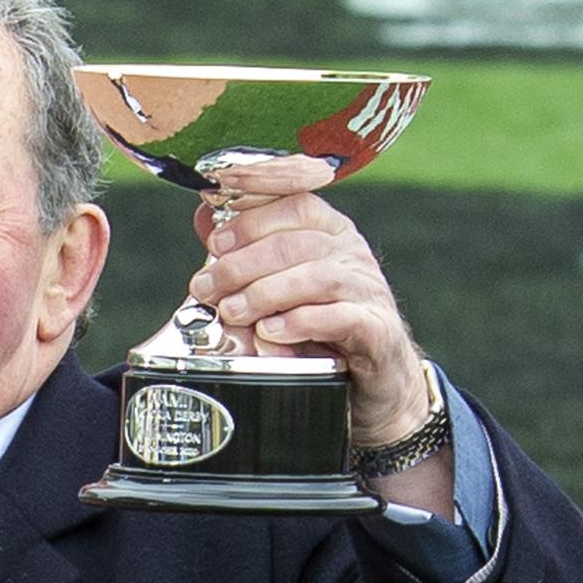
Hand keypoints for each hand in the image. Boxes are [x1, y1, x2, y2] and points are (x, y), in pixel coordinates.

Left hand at [187, 159, 427, 447]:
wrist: (371, 377)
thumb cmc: (320, 323)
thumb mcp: (279, 281)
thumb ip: (245, 250)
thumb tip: (206, 218)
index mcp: (329, 230)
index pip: (294, 205)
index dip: (250, 220)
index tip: (215, 242)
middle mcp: (352, 253)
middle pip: (296, 244)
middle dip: (241, 265)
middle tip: (206, 288)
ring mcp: (368, 290)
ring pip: (317, 277)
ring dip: (265, 293)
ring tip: (232, 312)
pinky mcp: (376, 329)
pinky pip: (340, 318)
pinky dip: (300, 322)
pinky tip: (270, 331)